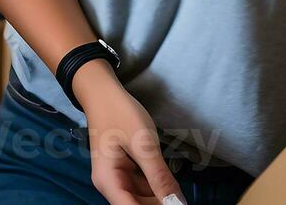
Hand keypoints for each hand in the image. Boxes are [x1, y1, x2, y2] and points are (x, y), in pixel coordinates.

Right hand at [71, 61, 185, 204]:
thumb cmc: (119, 113)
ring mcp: (116, 178)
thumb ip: (160, 177)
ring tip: (178, 192)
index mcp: (108, 181)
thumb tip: (177, 204)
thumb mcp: (143, 144)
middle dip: (160, 204)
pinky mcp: (124, 171)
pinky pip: (142, 187)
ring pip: (141, 199)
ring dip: (160, 198)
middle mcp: (110, 185)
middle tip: (182, 199)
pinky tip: (170, 185)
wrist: (102, 92)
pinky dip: (156, 188)